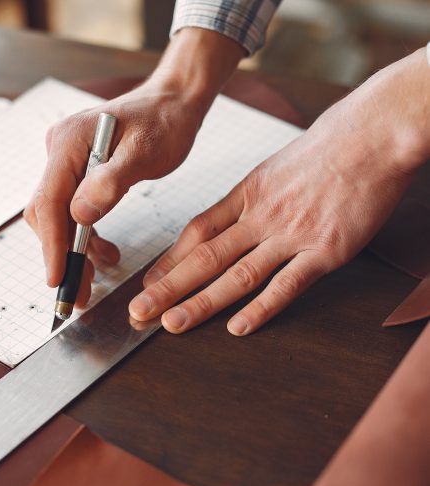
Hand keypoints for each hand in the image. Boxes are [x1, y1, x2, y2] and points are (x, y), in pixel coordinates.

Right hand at [24, 79, 201, 304]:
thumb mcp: (145, 152)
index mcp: (69, 143)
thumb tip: (80, 215)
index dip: (53, 245)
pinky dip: (86, 236)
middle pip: (49, 213)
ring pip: (60, 216)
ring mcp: (68, 161)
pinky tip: (104, 251)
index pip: (50, 201)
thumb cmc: (164, 123)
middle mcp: (60, 152)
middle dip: (63, 255)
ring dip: (76, 249)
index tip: (58, 279)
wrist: (173, 104)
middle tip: (79, 293)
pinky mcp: (81, 171)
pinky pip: (74, 210)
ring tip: (98, 274)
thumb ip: (111, 182)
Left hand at [129, 48, 429, 334]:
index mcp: (247, 194)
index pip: (197, 232)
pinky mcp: (325, 250)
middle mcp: (262, 216)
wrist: (372, 133)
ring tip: (172, 324)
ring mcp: (292, 234)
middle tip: (139, 311)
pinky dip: (262, 308)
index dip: (169, 261)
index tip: (148, 282)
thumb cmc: (326, 147)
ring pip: (237, 275)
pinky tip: (238, 326)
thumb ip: (250, 197)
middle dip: (168, 288)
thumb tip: (229, 219)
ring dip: (201, 303)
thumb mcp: (274, 166)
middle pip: (205, 257)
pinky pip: (287, 284)